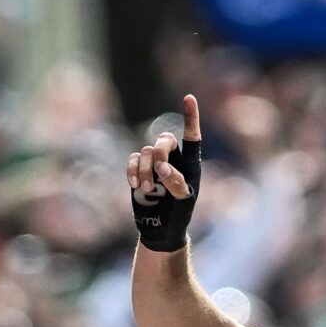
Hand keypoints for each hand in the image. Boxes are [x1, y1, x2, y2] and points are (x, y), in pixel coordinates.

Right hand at [127, 95, 203, 251]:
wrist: (161, 228)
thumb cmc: (179, 215)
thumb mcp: (184, 201)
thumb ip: (176, 183)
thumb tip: (162, 167)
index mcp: (191, 164)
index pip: (192, 137)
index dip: (190, 117)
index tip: (189, 98)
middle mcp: (173, 158)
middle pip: (165, 139)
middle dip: (160, 151)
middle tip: (159, 170)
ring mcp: (154, 163)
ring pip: (146, 151)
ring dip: (146, 170)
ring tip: (149, 190)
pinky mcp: (140, 169)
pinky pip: (133, 159)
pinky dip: (133, 170)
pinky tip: (136, 185)